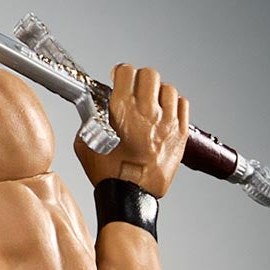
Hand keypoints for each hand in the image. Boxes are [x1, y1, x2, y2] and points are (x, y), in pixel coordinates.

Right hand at [75, 65, 189, 198]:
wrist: (130, 198)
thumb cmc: (110, 175)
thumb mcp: (87, 143)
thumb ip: (89, 120)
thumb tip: (92, 110)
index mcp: (122, 111)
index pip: (126, 72)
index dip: (120, 73)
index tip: (118, 77)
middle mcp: (147, 112)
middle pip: (149, 75)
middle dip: (139, 78)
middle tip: (134, 88)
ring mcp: (167, 123)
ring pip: (168, 88)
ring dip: (157, 92)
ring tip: (150, 102)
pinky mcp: (180, 134)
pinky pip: (183, 105)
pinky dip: (174, 104)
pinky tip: (165, 112)